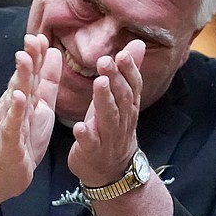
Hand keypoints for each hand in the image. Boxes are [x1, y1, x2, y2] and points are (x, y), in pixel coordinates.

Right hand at [0, 33, 61, 199]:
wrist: (3, 173)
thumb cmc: (24, 138)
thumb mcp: (40, 106)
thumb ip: (46, 81)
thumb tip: (53, 51)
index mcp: (26, 96)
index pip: (33, 72)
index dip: (38, 55)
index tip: (44, 36)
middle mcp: (15, 105)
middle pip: (23, 78)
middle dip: (29, 59)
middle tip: (33, 38)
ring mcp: (11, 120)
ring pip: (15, 95)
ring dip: (20, 77)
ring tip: (24, 59)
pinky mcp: (9, 139)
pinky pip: (12, 123)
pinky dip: (15, 110)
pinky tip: (18, 98)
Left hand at [69, 39, 145, 185]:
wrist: (112, 171)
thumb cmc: (112, 128)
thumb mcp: (121, 101)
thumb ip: (127, 73)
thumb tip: (137, 44)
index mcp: (128, 108)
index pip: (133, 86)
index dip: (130, 70)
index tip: (122, 53)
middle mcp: (122, 121)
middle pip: (122, 98)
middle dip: (116, 79)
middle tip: (105, 61)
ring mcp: (108, 138)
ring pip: (109, 118)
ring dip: (104, 100)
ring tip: (98, 82)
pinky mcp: (93, 152)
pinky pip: (91, 143)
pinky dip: (86, 135)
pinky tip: (79, 126)